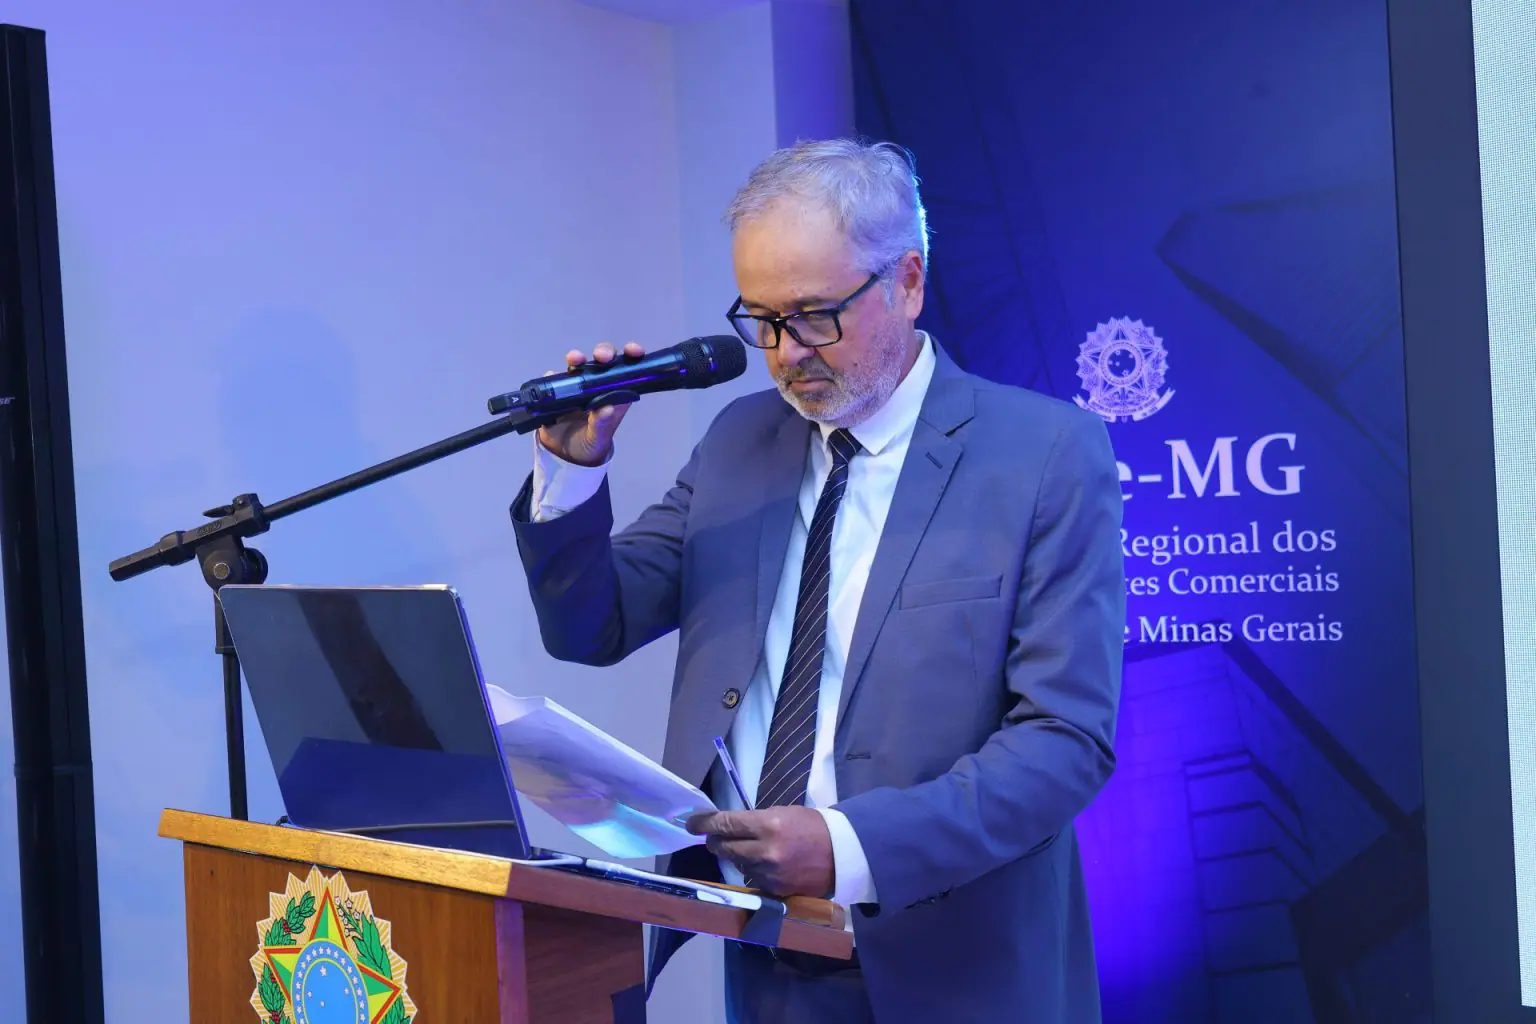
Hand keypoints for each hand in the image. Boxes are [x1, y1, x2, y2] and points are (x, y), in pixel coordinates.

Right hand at [535, 341, 644, 466]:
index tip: (632, 350)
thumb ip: (602, 423)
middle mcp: (598, 383)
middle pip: (603, 360)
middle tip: (601, 356)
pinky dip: (553, 374)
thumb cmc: (591, 443)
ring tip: (574, 359)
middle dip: (603, 352)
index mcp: (616, 392)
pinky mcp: (558, 389)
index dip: (632, 355)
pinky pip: (555, 377)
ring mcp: (577, 384)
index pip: (627, 369)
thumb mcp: (599, 437)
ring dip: (577, 357)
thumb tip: (606, 409)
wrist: (565, 455)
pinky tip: (552, 376)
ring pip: (579, 363)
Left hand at [686, 807, 833, 897]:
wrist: (841, 854)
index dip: (704, 824)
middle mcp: (765, 851)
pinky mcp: (774, 890)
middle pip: (724, 847)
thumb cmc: (811, 827)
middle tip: (714, 836)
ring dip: (737, 856)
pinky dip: (752, 870)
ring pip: (737, 864)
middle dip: (715, 841)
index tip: (691, 823)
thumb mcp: (782, 814)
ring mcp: (769, 874)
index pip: (726, 824)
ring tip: (752, 848)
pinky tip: (764, 863)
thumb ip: (753, 821)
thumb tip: (725, 826)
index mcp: (768, 825)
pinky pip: (751, 878)